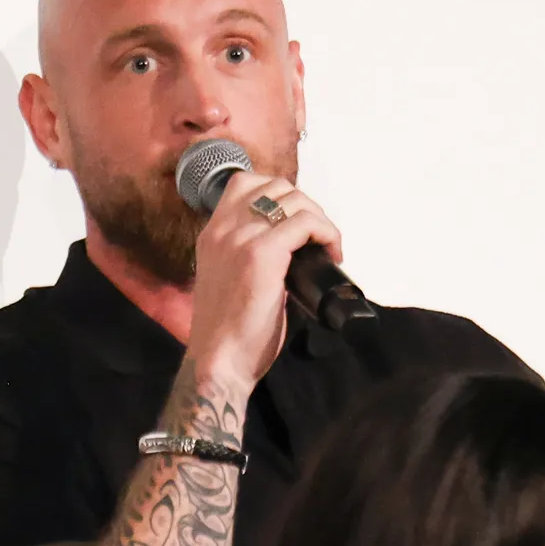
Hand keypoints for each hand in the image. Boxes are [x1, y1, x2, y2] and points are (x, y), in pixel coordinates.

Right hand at [183, 167, 341, 397]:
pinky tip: (332, 254)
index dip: (280, 196)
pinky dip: (327, 233)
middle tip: (317, 238)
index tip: (296, 225)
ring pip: (294, 200)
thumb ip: (249, 254)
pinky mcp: (262, 254)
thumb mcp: (230, 279)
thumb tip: (292, 248)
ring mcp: (241, 238)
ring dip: (320, 220)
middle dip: (306, 206)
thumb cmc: (229, 333)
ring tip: (327, 247)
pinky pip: (306, 223)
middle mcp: (223, 229)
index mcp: (212, 234)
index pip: (246, 183)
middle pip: (276, 185)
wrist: (218, 361)